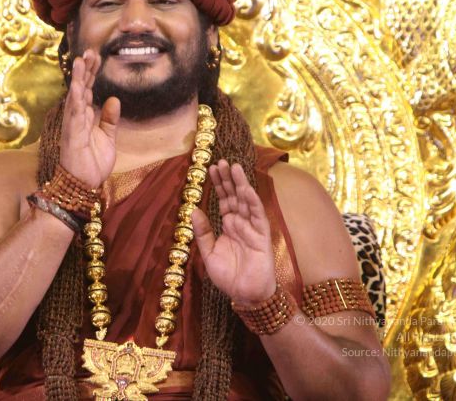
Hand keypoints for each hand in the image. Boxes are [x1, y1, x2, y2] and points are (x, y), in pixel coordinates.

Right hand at [59, 50, 119, 188]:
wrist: (84, 185)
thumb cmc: (92, 163)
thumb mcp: (108, 138)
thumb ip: (109, 119)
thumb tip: (114, 99)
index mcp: (84, 117)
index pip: (87, 89)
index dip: (91, 72)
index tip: (96, 55)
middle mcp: (76, 118)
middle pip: (80, 88)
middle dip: (84, 69)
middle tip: (90, 50)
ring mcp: (72, 125)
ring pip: (74, 97)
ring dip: (76, 79)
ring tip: (79, 61)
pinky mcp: (72, 135)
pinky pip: (73, 114)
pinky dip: (74, 99)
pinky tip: (76, 86)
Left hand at [192, 159, 276, 305]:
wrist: (245, 295)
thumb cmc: (228, 276)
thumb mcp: (208, 253)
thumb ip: (202, 232)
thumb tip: (193, 210)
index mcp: (229, 226)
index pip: (224, 200)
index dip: (218, 184)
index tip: (211, 168)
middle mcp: (241, 223)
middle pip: (234, 196)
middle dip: (228, 178)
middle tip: (221, 161)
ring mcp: (252, 228)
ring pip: (247, 201)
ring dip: (241, 184)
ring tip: (234, 167)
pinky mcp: (262, 235)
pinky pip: (257, 215)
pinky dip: (252, 201)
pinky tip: (246, 188)